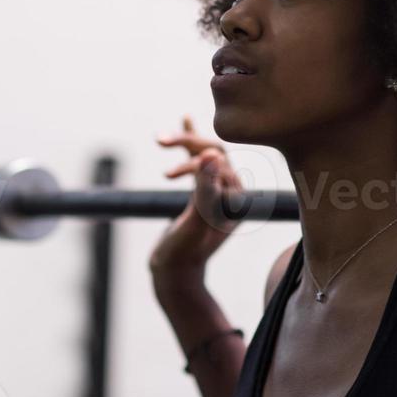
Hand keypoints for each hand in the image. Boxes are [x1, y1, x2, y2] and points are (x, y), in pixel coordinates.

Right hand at [148, 115, 244, 278]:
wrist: (174, 275)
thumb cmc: (185, 253)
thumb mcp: (194, 221)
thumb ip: (205, 189)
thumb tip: (213, 153)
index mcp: (237, 199)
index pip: (221, 163)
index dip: (195, 163)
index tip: (169, 177)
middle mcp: (231, 193)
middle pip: (214, 153)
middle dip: (188, 143)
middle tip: (160, 140)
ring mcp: (217, 192)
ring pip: (204, 154)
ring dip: (184, 142)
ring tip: (160, 138)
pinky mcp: (201, 193)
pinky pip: (198, 161)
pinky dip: (189, 142)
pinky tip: (185, 120)